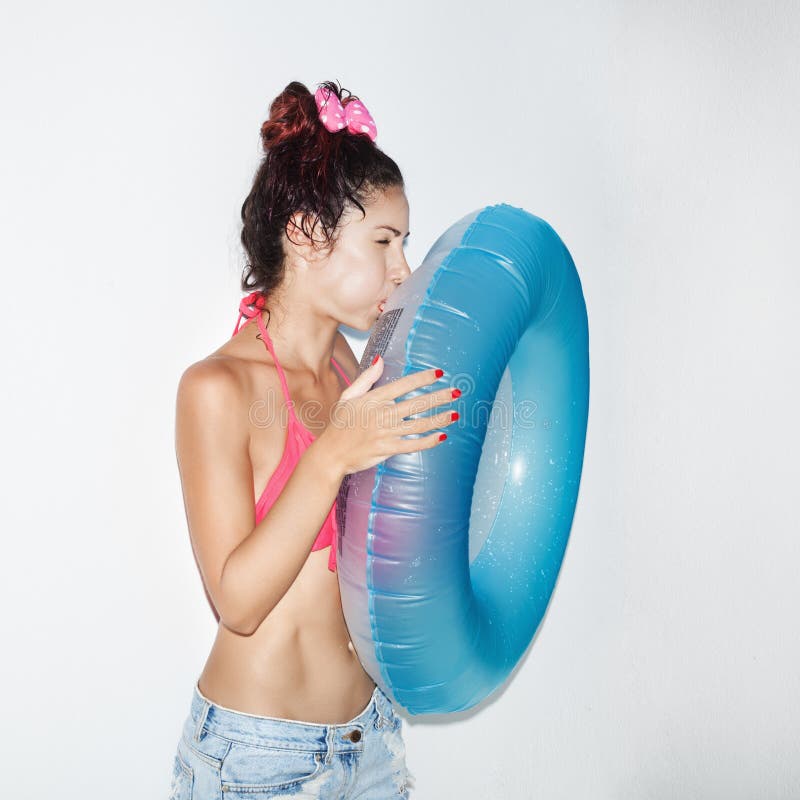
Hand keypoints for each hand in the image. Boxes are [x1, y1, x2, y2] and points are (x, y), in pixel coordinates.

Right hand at [319, 356, 458, 475]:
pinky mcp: (387, 449)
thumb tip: (380, 359)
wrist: (330, 453)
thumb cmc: (339, 425)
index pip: (404, 385)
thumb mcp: (348, 396)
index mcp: (374, 399)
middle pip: (417, 403)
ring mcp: (385, 432)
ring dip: (439, 418)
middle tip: (456, 392)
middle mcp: (381, 414)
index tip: (439, 373)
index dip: (423, 378)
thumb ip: (367, 378)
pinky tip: (442, 435)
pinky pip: (413, 444)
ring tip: (455, 413)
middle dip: (439, 397)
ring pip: (419, 424)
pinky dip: (429, 441)